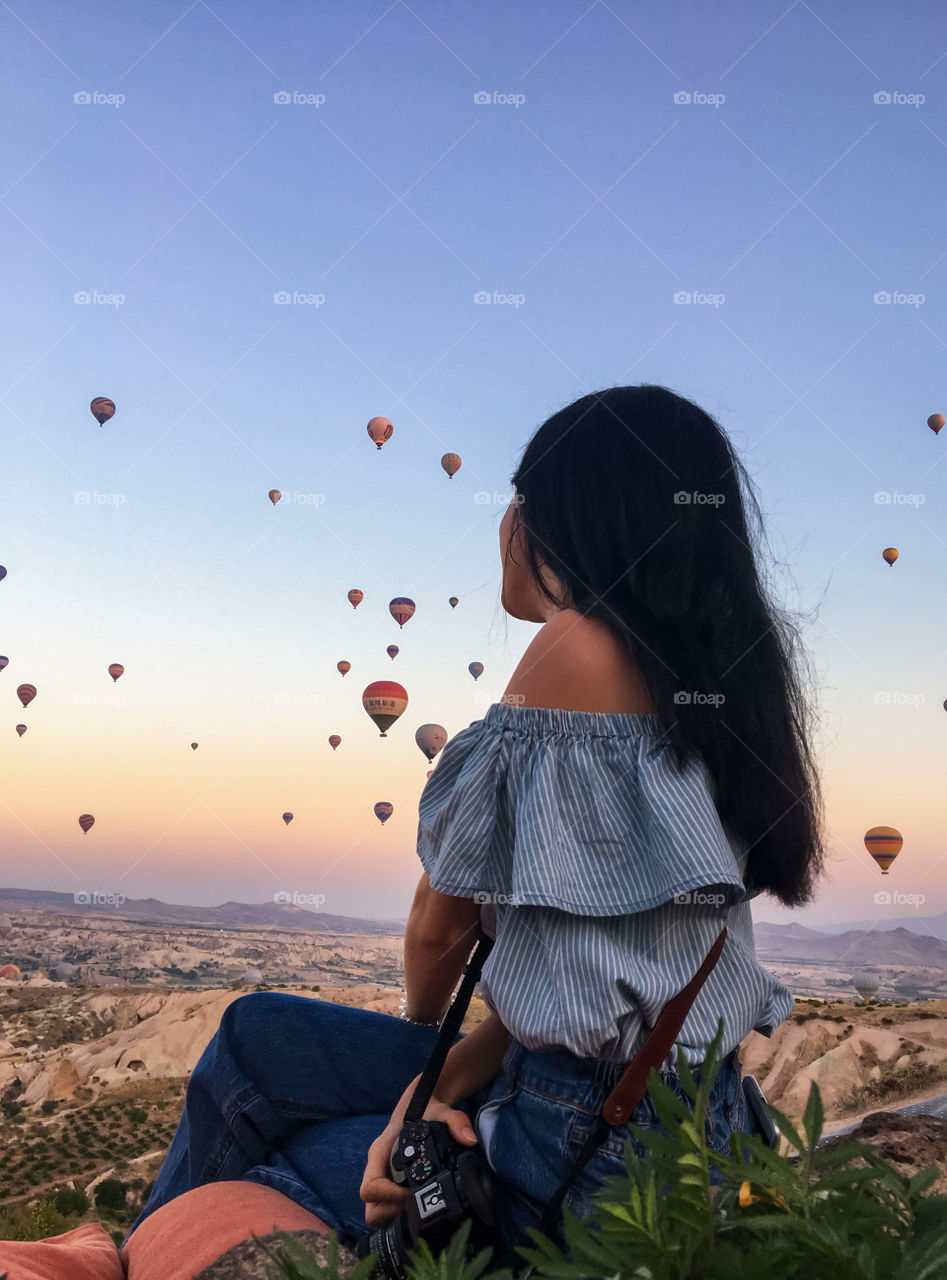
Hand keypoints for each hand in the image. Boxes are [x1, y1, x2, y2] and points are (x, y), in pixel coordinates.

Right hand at [360, 1096, 478, 1228]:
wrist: (422, 1105)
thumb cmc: (426, 1109)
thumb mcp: (441, 1111)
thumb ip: (456, 1121)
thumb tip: (469, 1140)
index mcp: (380, 1153)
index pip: (370, 1188)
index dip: (389, 1197)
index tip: (411, 1194)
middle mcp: (377, 1169)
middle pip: (371, 1207)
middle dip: (392, 1213)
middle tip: (418, 1205)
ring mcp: (383, 1180)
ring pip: (377, 1213)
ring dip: (396, 1217)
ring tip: (421, 1207)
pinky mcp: (390, 1188)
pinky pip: (387, 1211)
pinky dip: (400, 1215)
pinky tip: (422, 1207)